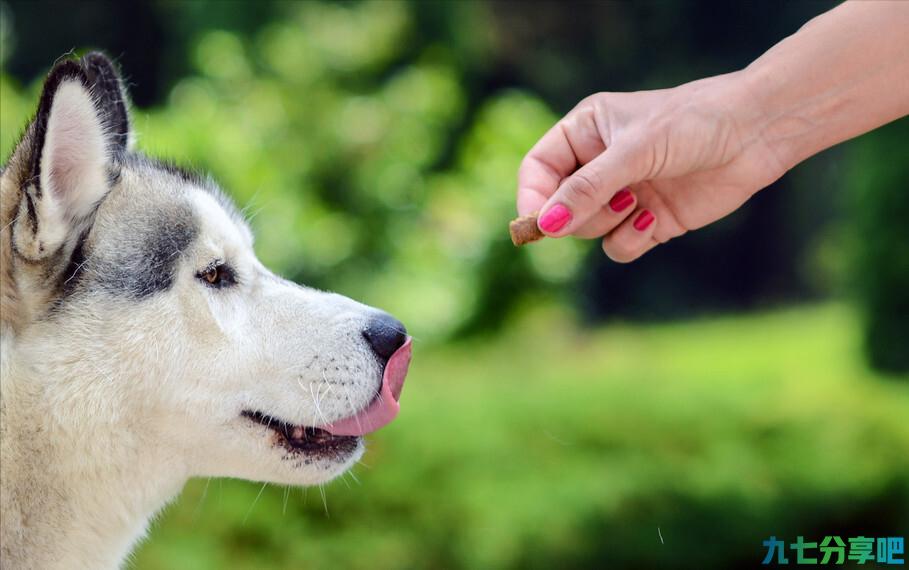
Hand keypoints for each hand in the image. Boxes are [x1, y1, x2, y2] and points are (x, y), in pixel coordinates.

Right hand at [517, 73, 783, 261]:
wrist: (756, 134)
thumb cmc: (693, 124)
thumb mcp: (635, 152)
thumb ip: (587, 190)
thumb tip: (545, 226)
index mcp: (585, 132)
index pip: (537, 169)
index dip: (532, 197)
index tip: (538, 222)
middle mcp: (599, 164)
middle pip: (558, 207)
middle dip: (578, 213)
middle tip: (612, 202)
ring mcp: (623, 194)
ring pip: (586, 230)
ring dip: (606, 224)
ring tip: (638, 201)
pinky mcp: (648, 221)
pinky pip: (617, 246)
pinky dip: (629, 240)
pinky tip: (654, 220)